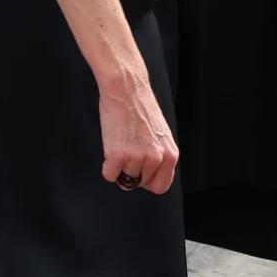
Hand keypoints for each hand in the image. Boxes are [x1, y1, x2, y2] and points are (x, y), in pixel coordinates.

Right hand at [97, 72, 177, 194]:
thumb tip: (148, 173)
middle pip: (139, 183)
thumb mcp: (160, 135)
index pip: (160, 186)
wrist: (126, 90)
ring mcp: (136, 158)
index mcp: (170, 155)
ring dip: (119, 167)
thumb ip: (159, 155)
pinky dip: (107, 167)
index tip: (140, 175)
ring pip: (124, 178)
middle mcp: (155, 159)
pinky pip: (109, 175)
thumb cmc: (141, 107)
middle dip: (132, 172)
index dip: (147, 182)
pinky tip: (110, 151)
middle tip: (127, 154)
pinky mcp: (117, 155)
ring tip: (120, 146)